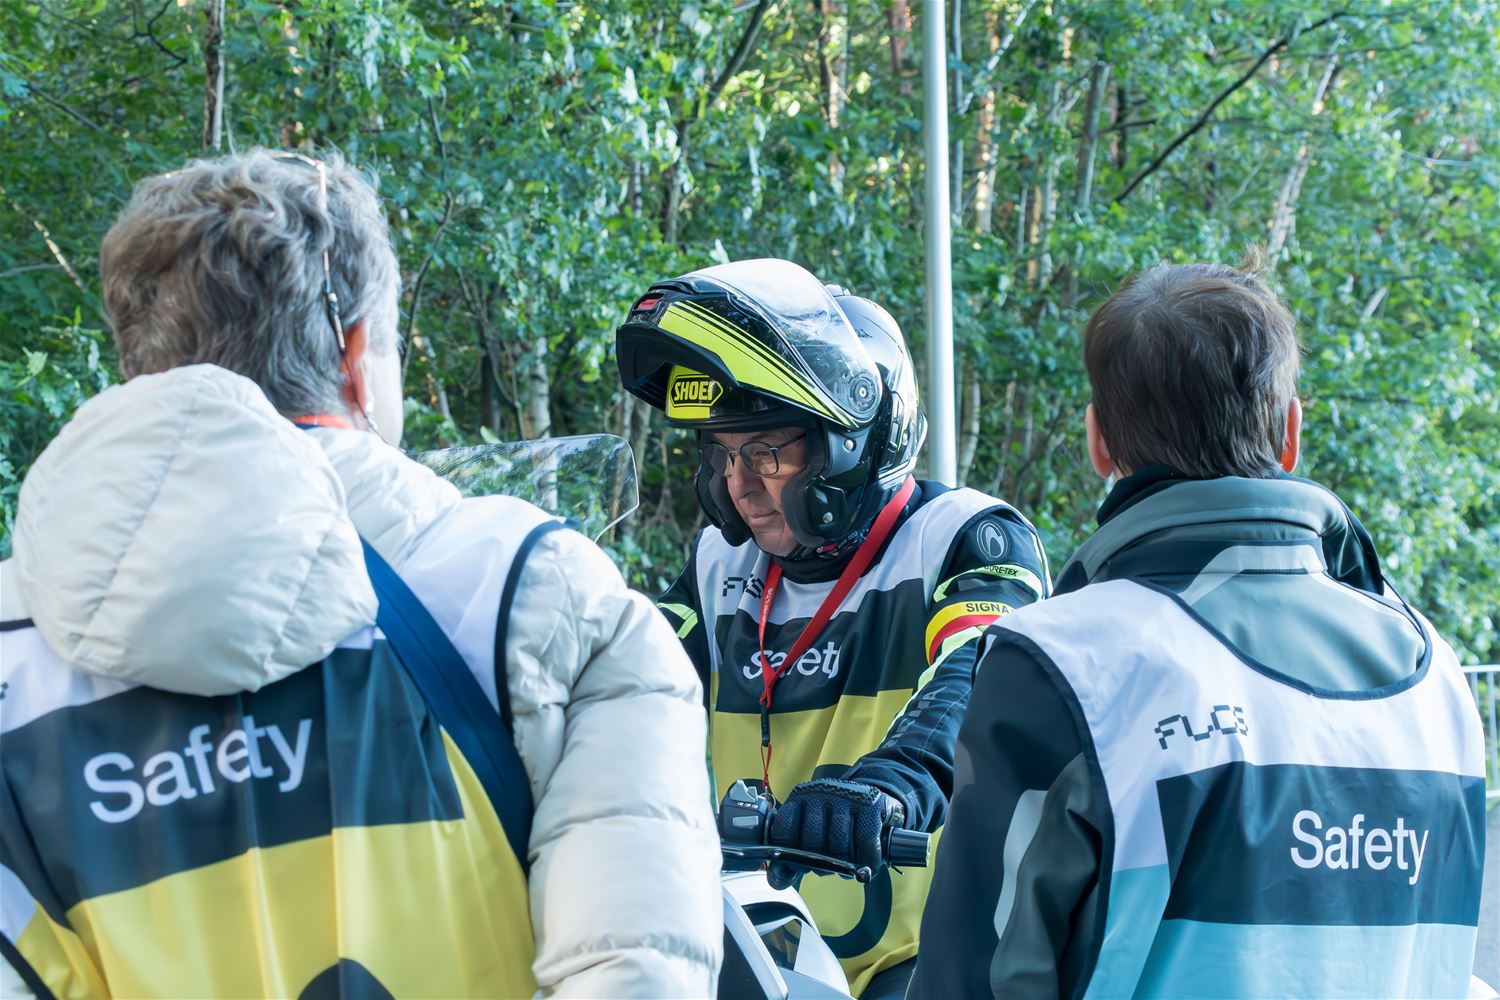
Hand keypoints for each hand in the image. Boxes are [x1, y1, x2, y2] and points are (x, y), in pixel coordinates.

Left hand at [767, 778, 904, 889]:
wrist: (867, 800)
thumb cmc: (833, 821)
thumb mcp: (808, 836)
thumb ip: (791, 860)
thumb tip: (777, 882)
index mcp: (798, 800)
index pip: (784, 828)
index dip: (790, 854)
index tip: (800, 865)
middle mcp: (819, 794)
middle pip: (812, 839)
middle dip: (819, 862)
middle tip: (825, 868)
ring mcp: (845, 797)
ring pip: (838, 841)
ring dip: (843, 862)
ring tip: (845, 866)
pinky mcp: (869, 804)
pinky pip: (865, 840)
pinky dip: (866, 859)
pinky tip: (865, 863)